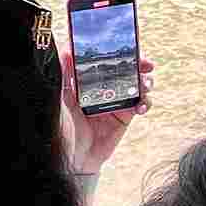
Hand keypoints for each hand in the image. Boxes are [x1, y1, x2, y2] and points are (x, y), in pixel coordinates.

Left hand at [61, 53, 153, 174]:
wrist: (70, 161)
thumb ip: (63, 75)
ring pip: (136, 84)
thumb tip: (66, 49)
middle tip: (146, 63)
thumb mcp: (59, 100)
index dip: (117, 51)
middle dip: (138, 63)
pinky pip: (140, 104)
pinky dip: (145, 102)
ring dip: (145, 81)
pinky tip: (141, 106)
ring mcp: (114, 102)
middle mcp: (101, 89)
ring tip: (145, 85)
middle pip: (124, 69)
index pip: (104, 59)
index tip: (128, 45)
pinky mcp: (124, 117)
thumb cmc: (59, 130)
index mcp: (85, 81)